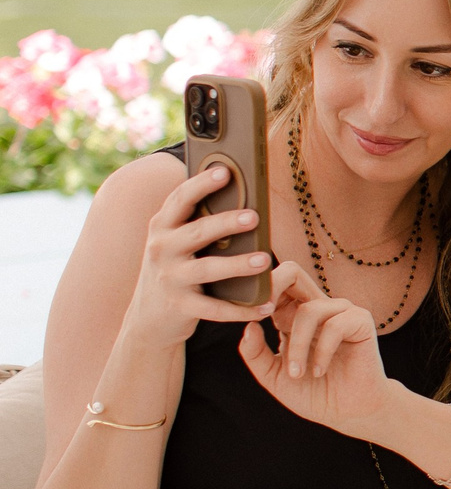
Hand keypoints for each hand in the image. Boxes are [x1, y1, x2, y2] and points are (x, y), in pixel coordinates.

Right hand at [126, 163, 277, 347]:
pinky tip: (264, 306)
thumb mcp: (176, 241)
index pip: (180, 199)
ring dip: (237, 265)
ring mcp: (169, 279)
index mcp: (163, 227)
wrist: (148, 318)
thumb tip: (243, 195)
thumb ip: (199, 220)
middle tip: (254, 217)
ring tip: (264, 260)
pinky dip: (239, 310)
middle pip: (197, 232)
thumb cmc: (175, 268)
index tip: (224, 171)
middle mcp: (162, 250)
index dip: (201, 184)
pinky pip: (213, 308)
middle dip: (225, 223)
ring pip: (207, 269)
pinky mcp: (180, 306)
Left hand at [237, 260, 395, 436]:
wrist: (347, 412)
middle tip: (261, 310)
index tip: (244, 314)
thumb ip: (256, 354)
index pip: (274, 289)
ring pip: (309, 310)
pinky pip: (335, 325)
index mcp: (293, 317)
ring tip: (298, 374)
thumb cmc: (313, 393)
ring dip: (298, 346)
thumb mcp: (273, 376)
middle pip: (293, 273)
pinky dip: (322, 352)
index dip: (256, 294)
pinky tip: (320, 370)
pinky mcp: (360, 321)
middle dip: (273, 284)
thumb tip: (248, 326)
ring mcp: (340, 312)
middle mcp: (317, 308)